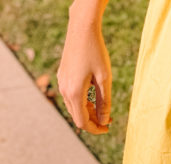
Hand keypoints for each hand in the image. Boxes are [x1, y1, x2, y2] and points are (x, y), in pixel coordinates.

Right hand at [57, 6, 111, 133]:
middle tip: (108, 119)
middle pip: (78, 116)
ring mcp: (62, 83)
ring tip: (102, 107)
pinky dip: (82, 101)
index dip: (95, 129)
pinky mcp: (62, 76)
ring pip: (74, 107)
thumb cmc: (96, 51)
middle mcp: (65, 90)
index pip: (82, 122)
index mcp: (74, 93)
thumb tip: (104, 120)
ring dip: (88, 111)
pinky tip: (92, 96)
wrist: (82, 27)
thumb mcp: (105, 78)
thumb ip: (105, 102)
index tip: (107, 128)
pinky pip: (71, 96)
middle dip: (93, 120)